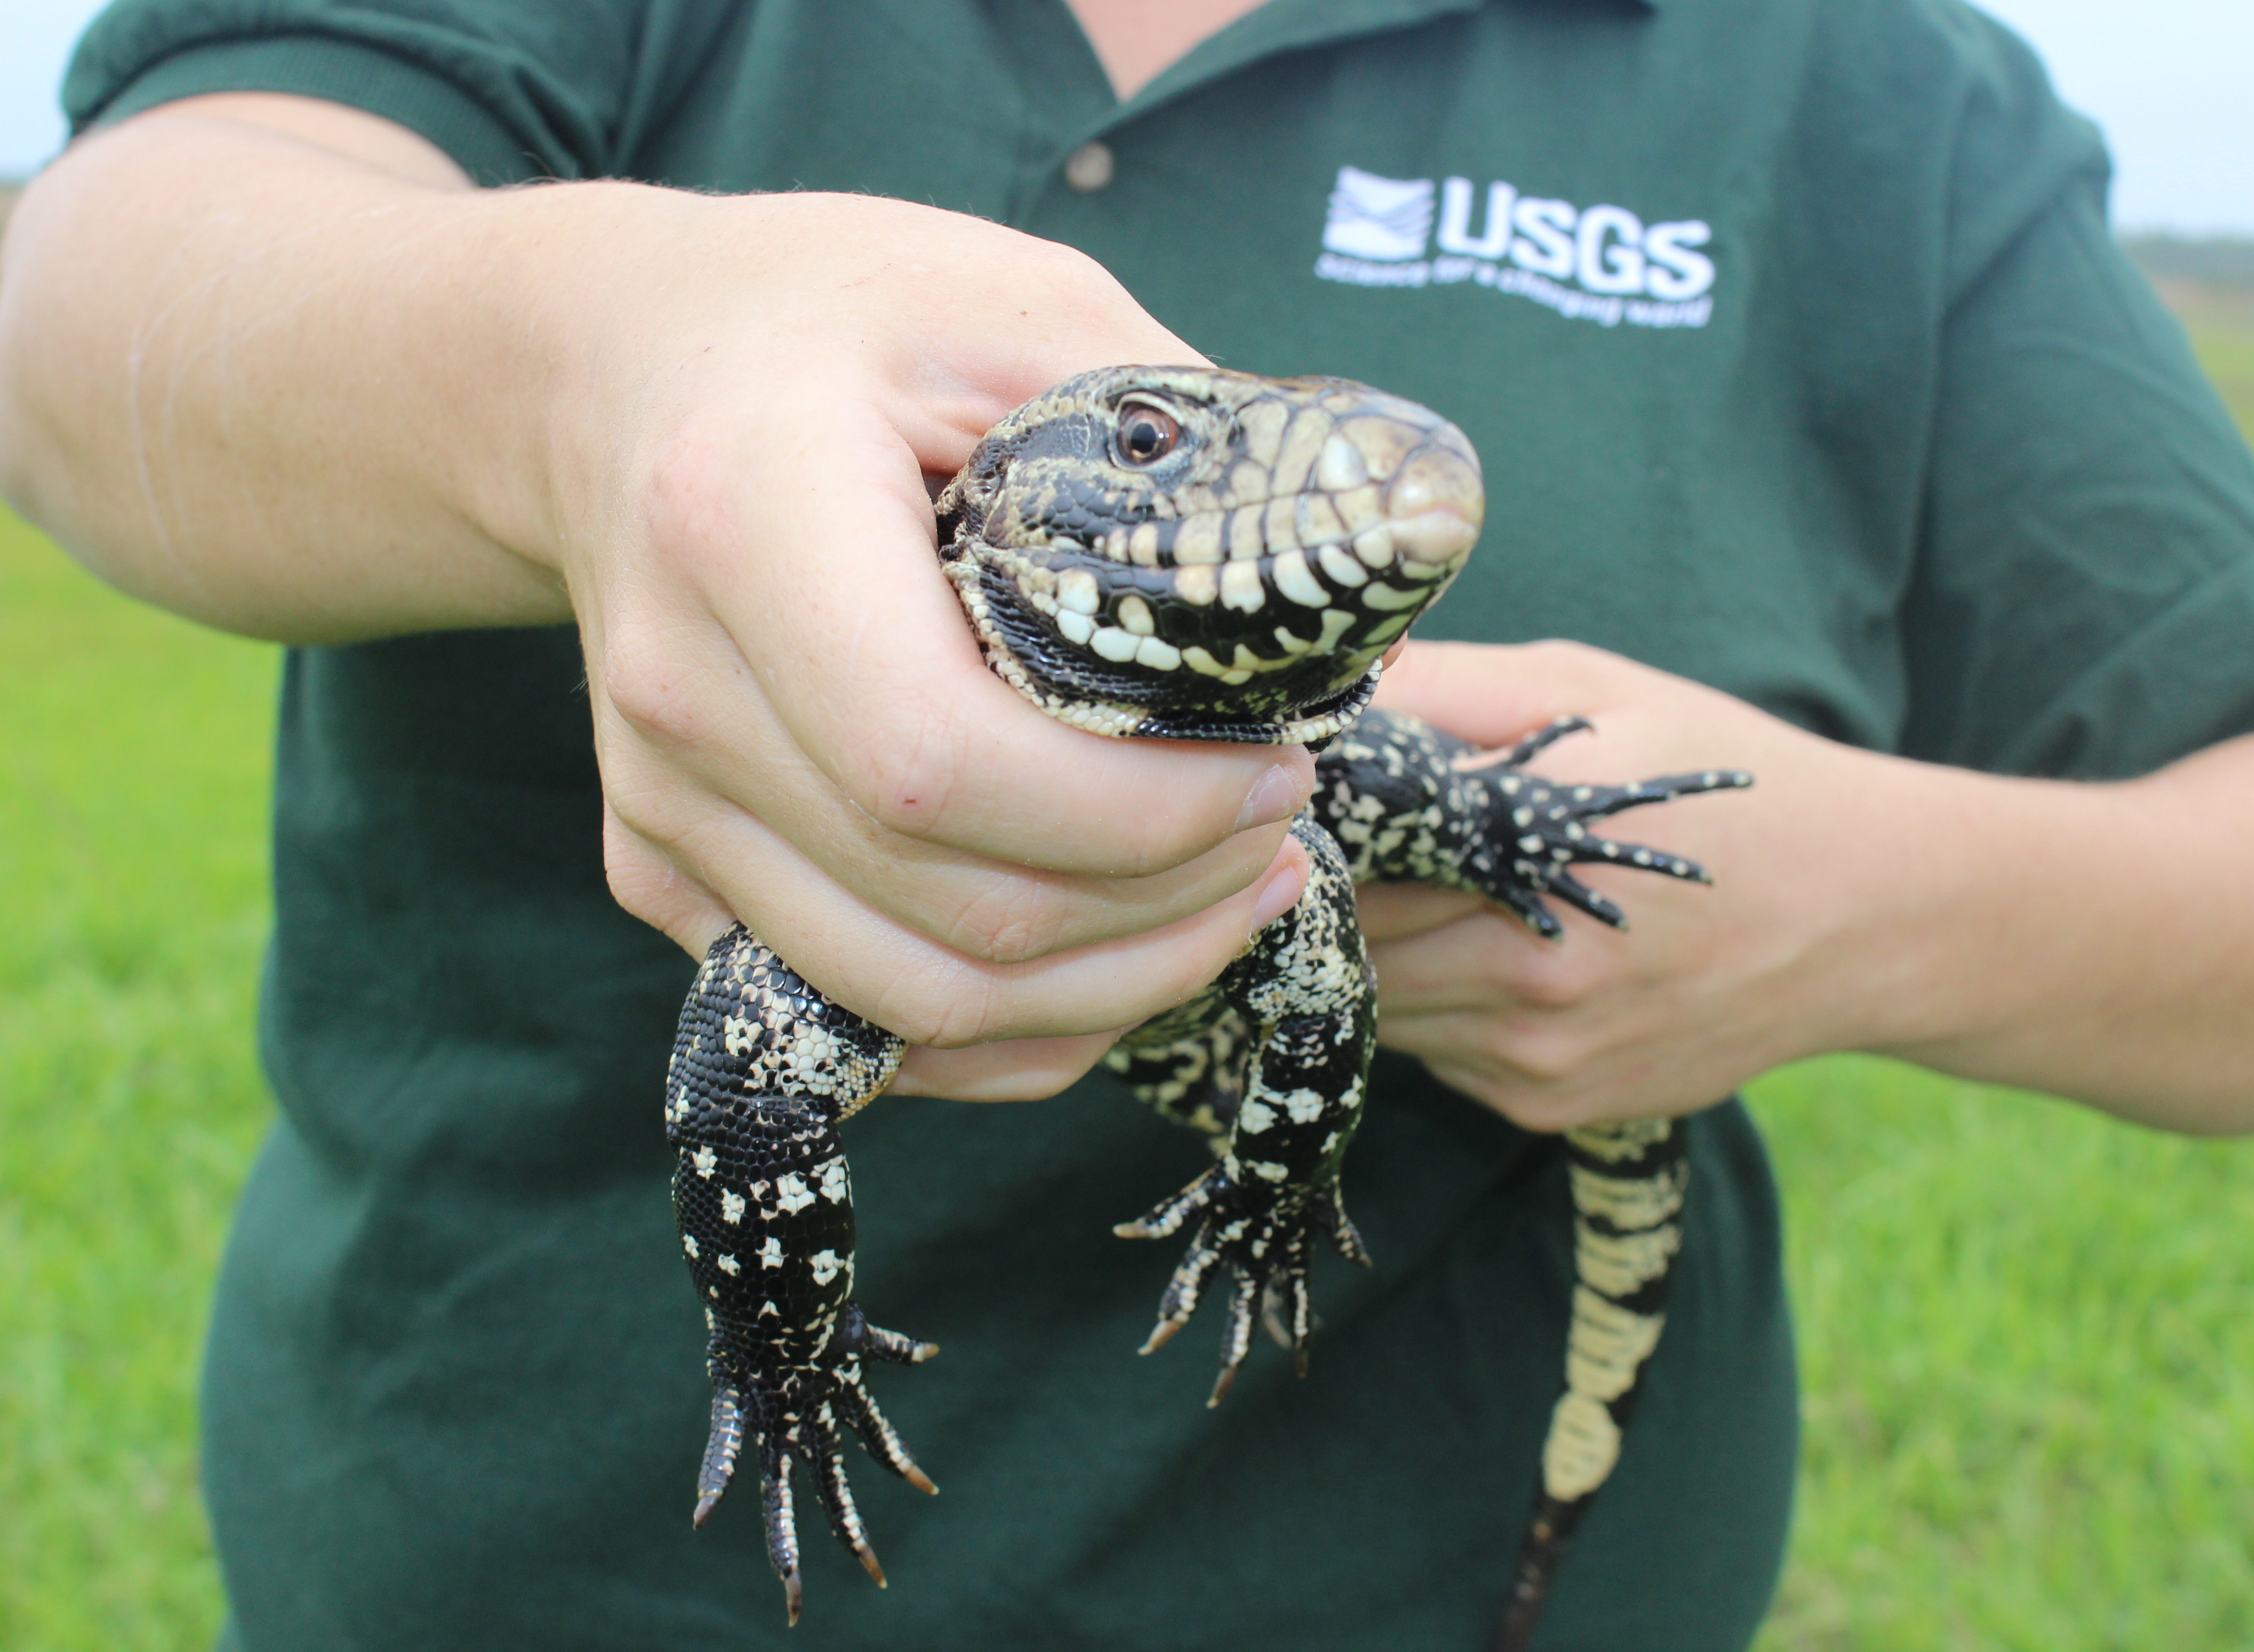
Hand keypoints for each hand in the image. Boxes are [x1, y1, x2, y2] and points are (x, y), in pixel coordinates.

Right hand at [0, 97, 1313, 1103]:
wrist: (614, 372)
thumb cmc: (834, 322)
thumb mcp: (1023, 308)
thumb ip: (1183, 439)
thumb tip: (1369, 587)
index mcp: (748, 524)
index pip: (942, 763)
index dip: (1141, 814)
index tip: (1278, 771)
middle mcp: (682, 693)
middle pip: (950, 908)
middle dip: (1163, 909)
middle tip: (1286, 840)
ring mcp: (658, 802)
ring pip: (914, 1001)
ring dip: (1108, 986)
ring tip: (1230, 902)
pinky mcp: (662, 868)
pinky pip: (860, 1018)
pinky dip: (1010, 1028)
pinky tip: (1115, 951)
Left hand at [1361, 640, 2253, 1135]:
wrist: (1870, 913)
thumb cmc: (1726, 784)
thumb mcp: (1602, 696)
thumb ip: (1458, 689)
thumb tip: (1334, 681)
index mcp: (1532, 870)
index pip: (1350, 869)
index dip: (1311, 837)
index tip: (1298, 801)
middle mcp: (1532, 986)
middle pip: (1351, 955)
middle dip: (1331, 905)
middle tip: (1337, 848)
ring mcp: (1543, 1063)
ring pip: (1387, 1016)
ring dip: (1379, 962)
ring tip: (1421, 894)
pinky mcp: (1556, 1107)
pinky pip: (1441, 1060)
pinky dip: (1438, 1012)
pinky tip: (1488, 953)